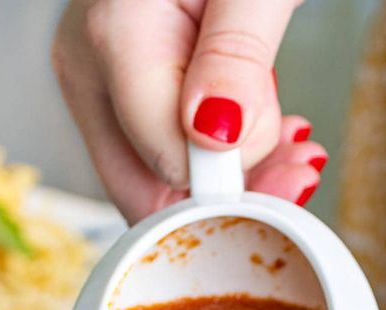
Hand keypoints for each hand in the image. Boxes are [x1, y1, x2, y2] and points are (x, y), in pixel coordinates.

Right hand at [53, 0, 326, 222]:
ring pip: (157, 179)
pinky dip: (213, 157)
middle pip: (148, 190)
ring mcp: (94, 80)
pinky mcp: (113, 87)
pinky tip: (256, 128)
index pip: (166, 166)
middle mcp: (87, 67)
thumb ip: (235, 53)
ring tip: (288, 135)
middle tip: (299, 165)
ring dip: (231, 176)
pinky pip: (160, 153)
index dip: (234, 184)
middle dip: (230, 196)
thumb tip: (214, 135)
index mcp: (112, 38)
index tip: (297, 166)